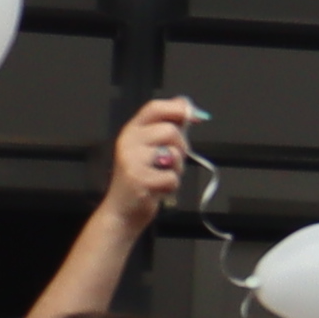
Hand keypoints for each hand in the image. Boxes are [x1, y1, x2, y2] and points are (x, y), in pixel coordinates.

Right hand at [98, 96, 197, 228]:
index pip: (154, 108)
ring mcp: (131, 160)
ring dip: (177, 169)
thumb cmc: (142, 178)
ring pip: (174, 154)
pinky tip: (158, 190)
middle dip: (181, 147)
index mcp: (132, 130)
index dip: (178, 109)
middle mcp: (128, 141)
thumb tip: (189, 106)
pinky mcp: (138, 180)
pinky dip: (172, 187)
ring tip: (162, 176)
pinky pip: (172, 178)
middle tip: (171, 162)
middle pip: (170, 131)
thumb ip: (168, 127)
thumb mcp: (152, 148)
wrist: (122, 211)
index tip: (196, 117)